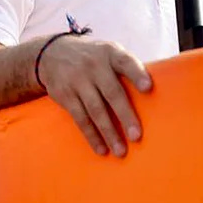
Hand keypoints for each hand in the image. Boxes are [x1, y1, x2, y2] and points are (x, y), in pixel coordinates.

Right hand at [36, 35, 151, 156]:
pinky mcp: (65, 96)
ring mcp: (78, 81)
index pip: (126, 62)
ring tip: (121, 151)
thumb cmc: (94, 57)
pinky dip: (92, 135)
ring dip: (109, 133)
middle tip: (136, 136)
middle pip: (112, 93)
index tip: (148, 88)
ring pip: (96, 111)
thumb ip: (127, 67)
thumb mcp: (109, 52)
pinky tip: (101, 149)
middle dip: (125, 116)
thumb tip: (150, 92)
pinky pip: (80, 119)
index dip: (138, 74)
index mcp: (111, 53)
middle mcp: (94, 66)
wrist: (52, 54)